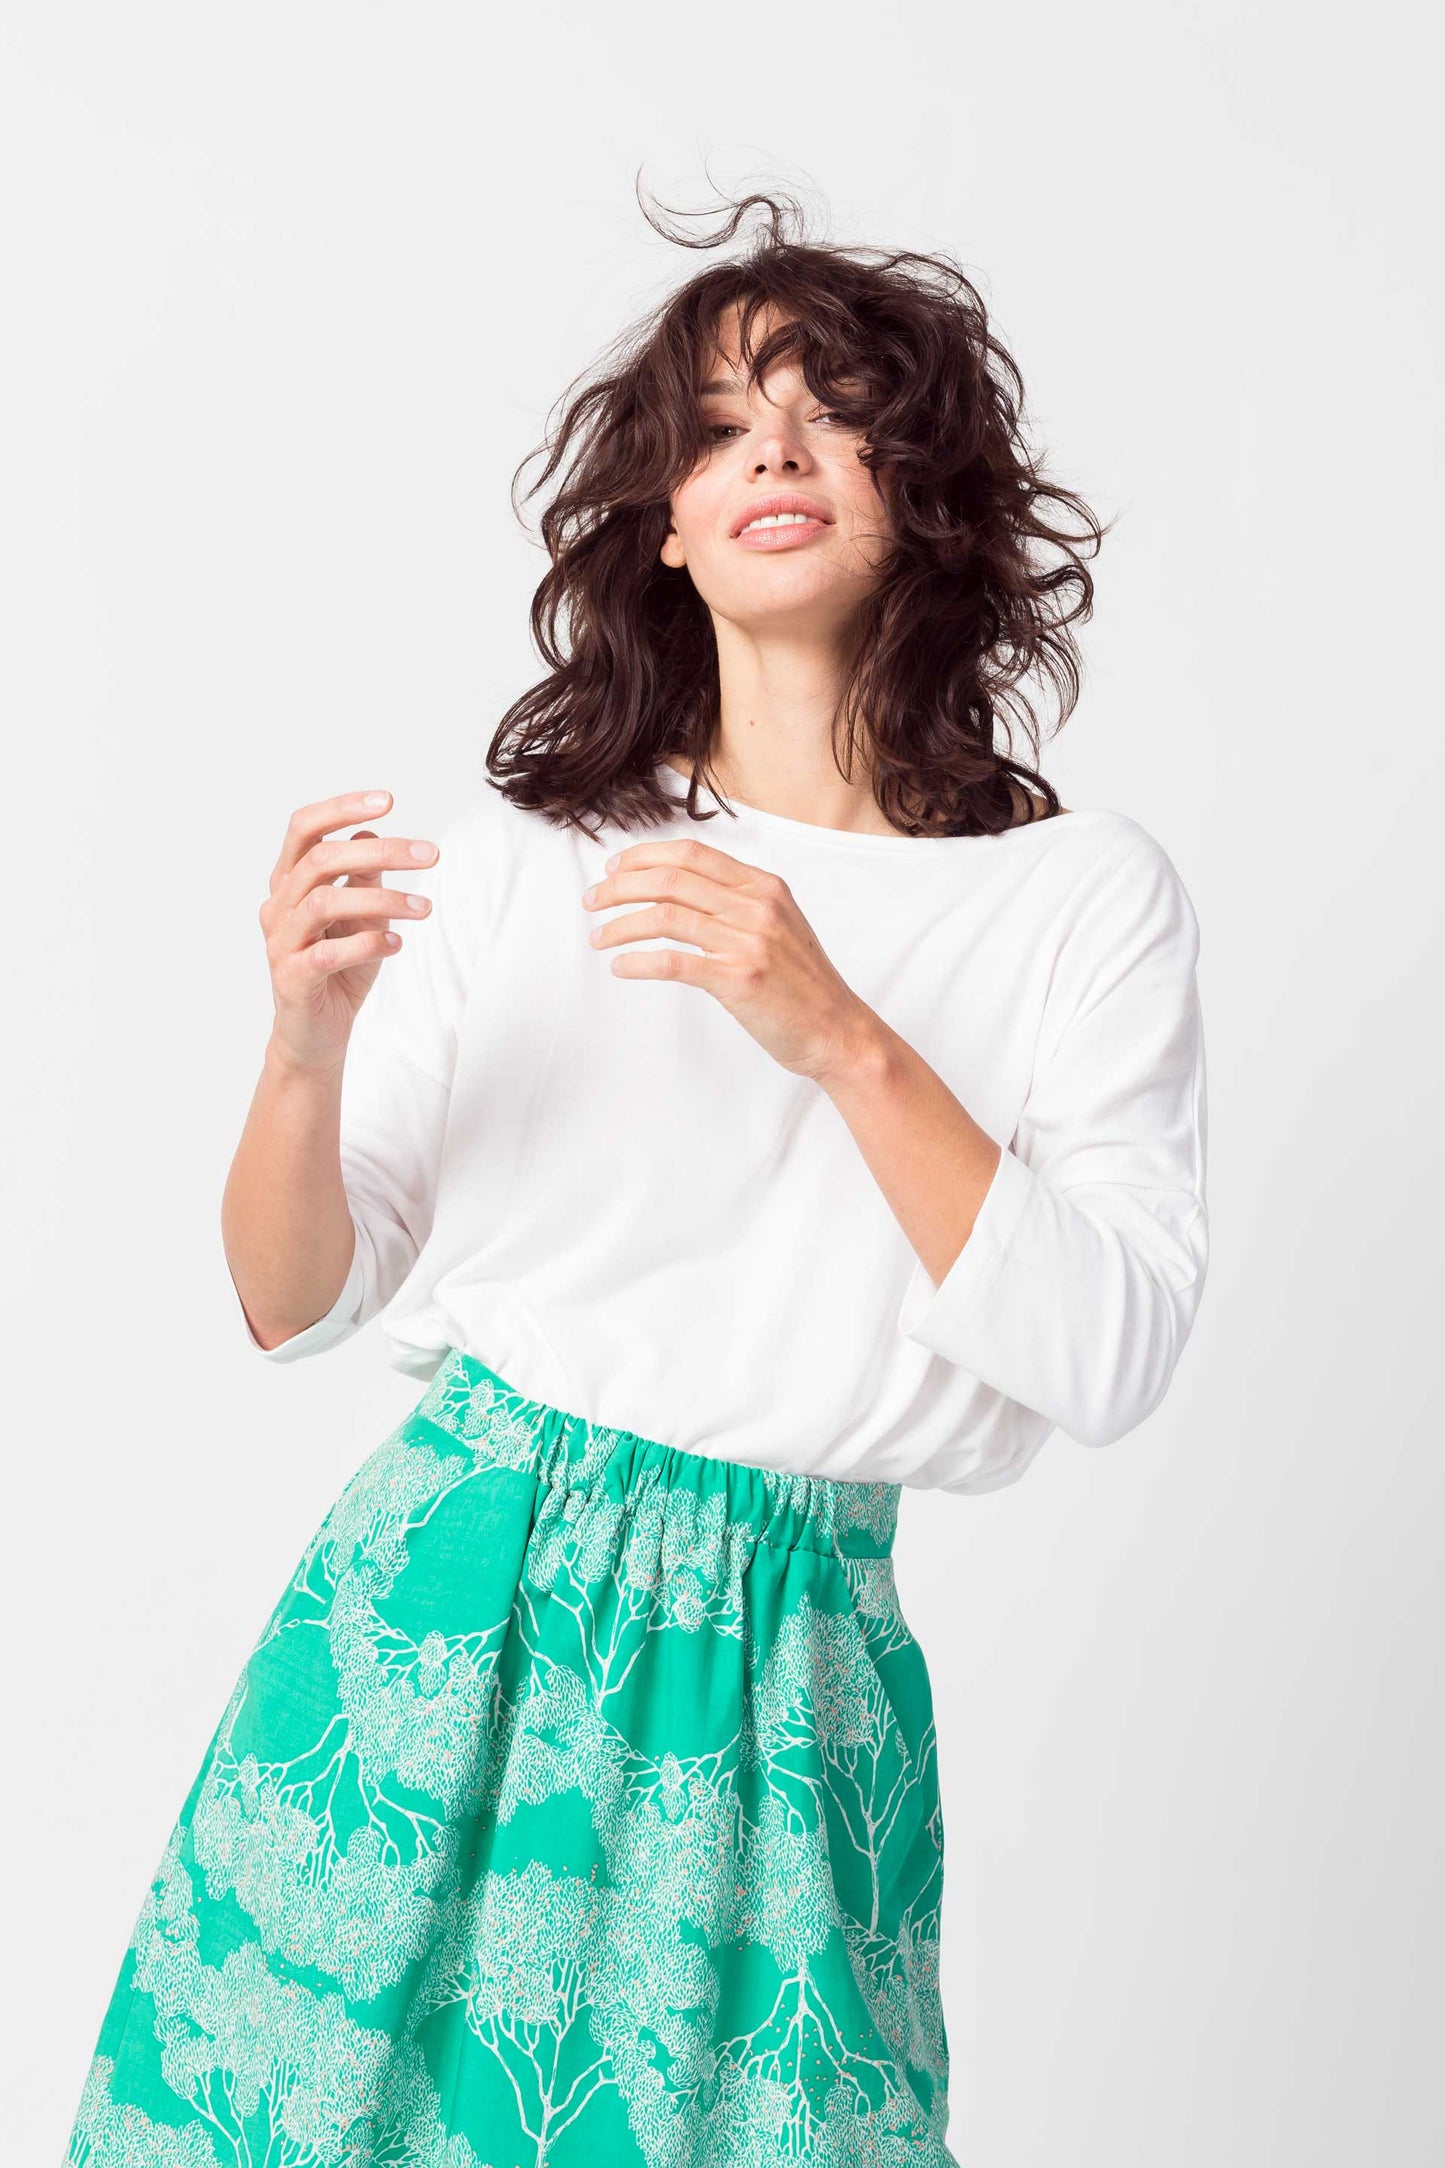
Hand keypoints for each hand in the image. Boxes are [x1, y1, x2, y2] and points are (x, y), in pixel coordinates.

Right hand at [259, 788, 438, 1074]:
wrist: (317, 1035)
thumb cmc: (339, 970)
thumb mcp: (359, 918)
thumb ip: (361, 880)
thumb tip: (370, 837)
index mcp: (289, 882)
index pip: (304, 829)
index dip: (342, 808)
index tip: (388, 801)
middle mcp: (277, 906)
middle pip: (321, 860)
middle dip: (382, 851)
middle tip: (431, 854)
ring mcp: (280, 942)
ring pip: (325, 902)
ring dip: (383, 900)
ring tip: (424, 909)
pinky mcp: (292, 979)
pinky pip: (327, 953)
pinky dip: (366, 944)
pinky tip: (396, 945)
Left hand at [581, 834, 874, 1081]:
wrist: (837, 1030)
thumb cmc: (804, 985)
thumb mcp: (779, 925)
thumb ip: (738, 903)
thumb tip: (679, 890)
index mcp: (764, 887)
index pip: (691, 854)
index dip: (644, 856)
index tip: (614, 869)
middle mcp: (756, 906)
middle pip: (670, 879)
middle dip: (620, 886)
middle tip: (592, 902)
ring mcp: (748, 941)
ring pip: (665, 916)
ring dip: (620, 924)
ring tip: (598, 938)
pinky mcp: (738, 979)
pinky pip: (672, 961)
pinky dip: (637, 961)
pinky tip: (621, 968)